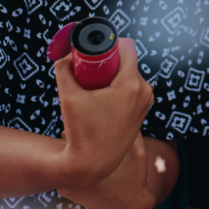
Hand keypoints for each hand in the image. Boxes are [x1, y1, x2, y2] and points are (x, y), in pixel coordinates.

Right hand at [55, 39, 154, 186]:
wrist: (93, 165)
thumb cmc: (81, 132)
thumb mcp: (68, 97)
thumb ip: (63, 70)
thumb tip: (64, 57)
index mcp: (131, 84)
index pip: (126, 46)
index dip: (108, 43)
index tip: (92, 51)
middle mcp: (144, 90)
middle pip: (126, 60)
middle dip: (107, 61)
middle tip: (87, 70)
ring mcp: (145, 101)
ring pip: (129, 74)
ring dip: (111, 75)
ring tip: (92, 88)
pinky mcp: (142, 110)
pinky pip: (132, 88)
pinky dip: (117, 87)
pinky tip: (101, 98)